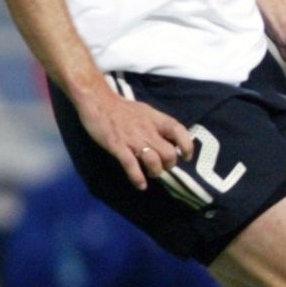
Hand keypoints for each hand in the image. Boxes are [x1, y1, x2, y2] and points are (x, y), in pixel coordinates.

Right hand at [75, 89, 194, 191]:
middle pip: (169, 153)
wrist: (99, 101)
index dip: (187, 146)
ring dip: (155, 172)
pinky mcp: (117, 146)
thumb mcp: (148, 112)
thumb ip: (160, 125)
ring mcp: (133, 140)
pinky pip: (131, 165)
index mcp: (158, 121)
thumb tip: (172, 138)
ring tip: (151, 173)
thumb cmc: (124, 109)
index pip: (180, 132)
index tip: (186, 157)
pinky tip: (141, 185)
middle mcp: (149, 131)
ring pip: (153, 161)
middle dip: (169, 165)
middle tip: (163, 167)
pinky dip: (138, 178)